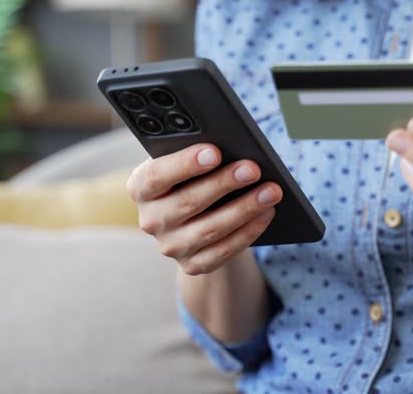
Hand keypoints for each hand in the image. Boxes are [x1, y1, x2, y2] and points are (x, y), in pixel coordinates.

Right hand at [127, 144, 281, 275]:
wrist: (195, 219)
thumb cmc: (194, 176)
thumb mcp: (187, 162)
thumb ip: (198, 154)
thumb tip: (232, 148)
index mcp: (141, 187)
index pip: (156, 176)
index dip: (184, 164)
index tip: (214, 151)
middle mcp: (151, 219)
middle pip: (188, 202)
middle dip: (224, 184)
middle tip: (253, 168)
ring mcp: (170, 246)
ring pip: (209, 229)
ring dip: (244, 209)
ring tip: (271, 191)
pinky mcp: (192, 265)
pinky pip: (224, 251)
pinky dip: (249, 231)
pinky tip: (267, 212)